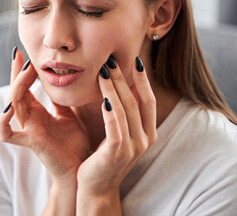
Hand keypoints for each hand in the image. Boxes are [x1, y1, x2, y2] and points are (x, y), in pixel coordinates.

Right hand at [0, 49, 90, 181]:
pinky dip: (3, 122)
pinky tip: (10, 107)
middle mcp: (30, 119)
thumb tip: (62, 79)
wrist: (80, 166)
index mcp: (38, 112)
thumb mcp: (68, 114)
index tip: (25, 53)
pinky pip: (7, 134)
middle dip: (17, 73)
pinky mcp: (30, 142)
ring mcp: (28, 130)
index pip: (25, 87)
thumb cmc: (74, 142)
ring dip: (17, 87)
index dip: (22, 71)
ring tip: (26, 71)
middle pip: (16, 91)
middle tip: (21, 56)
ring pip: (13, 105)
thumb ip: (60, 100)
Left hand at [77, 56, 156, 196]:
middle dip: (124, 78)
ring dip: (114, 88)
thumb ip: (125, 114)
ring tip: (103, 70)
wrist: (97, 186)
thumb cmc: (107, 156)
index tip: (136, 61)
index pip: (149, 101)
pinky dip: (110, 109)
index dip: (143, 80)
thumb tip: (120, 86)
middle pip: (136, 101)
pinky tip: (103, 96)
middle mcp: (144, 139)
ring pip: (124, 109)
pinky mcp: (116, 153)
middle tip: (112, 60)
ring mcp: (132, 147)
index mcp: (148, 132)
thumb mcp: (122, 133)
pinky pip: (115, 126)